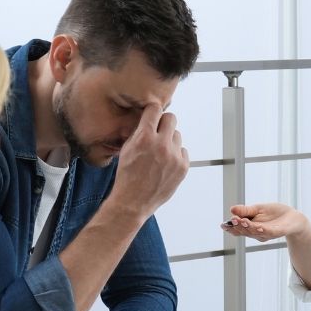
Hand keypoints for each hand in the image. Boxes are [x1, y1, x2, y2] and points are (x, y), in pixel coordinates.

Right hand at [111, 102, 188, 217]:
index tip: (152, 114)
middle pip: (171, 119)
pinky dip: (176, 155)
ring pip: (177, 136)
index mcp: (144, 137)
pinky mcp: (183, 167)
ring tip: (159, 153)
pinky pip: (183, 151)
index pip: (155, 109)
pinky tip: (166, 164)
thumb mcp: (127, 148)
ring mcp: (174, 156)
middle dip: (164, 122)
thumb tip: (150, 119)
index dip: (153, 110)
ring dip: (170, 141)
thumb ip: (140, 132)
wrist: (134, 201)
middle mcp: (161, 144)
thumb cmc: (127, 175)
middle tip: (158, 131)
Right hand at [223, 202, 309, 242]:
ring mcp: (266, 234)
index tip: (223, 225)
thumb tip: (232, 209)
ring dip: (248, 228)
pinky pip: (268, 232)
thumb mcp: (258, 209)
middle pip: (244, 231)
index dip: (230, 228)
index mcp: (250, 226)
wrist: (294, 217)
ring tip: (241, 221)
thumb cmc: (275, 213)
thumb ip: (246, 210)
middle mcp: (256, 232)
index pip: (238, 229)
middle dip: (238, 226)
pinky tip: (258, 226)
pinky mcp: (277, 232)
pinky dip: (262, 230)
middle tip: (232, 220)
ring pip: (254, 232)